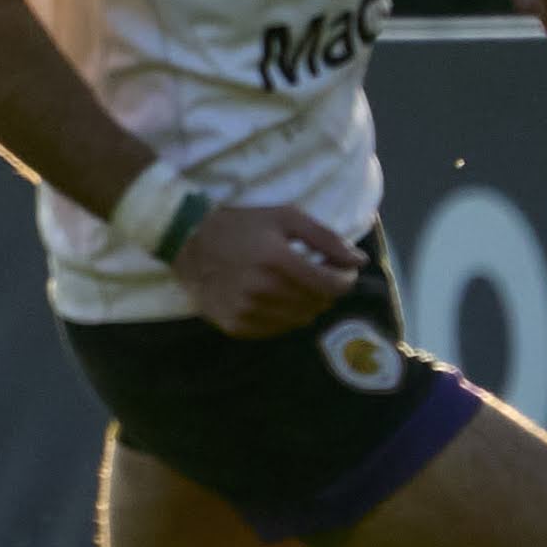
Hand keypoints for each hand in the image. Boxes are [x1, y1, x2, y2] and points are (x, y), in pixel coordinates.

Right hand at [171, 201, 362, 338]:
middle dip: (326, 289)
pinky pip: (276, 329)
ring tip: (293, 285)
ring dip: (305, 303)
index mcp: (278, 261)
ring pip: (300, 320)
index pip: (332, 286)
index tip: (341, 269)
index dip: (345, 278)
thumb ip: (326, 238)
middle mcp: (263, 291)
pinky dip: (284, 315)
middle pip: (319, 304)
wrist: (186, 240)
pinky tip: (274, 297)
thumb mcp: (285, 217)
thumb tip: (360, 261)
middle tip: (316, 273)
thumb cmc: (240, 224)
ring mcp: (247, 311)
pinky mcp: (235, 325)